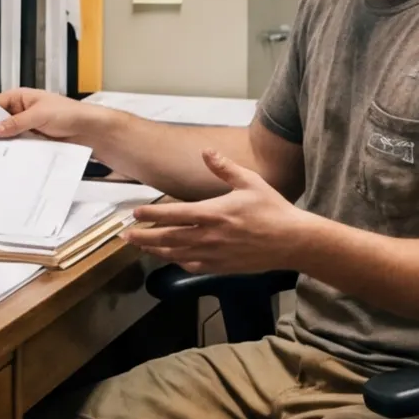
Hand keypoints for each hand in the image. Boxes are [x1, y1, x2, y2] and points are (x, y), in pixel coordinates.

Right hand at [0, 88, 95, 144]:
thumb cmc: (68, 113)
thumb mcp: (39, 115)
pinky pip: (19, 145)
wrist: (88, 129)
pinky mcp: (33, 140)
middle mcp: (21, 111)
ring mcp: (27, 127)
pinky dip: (14, 151)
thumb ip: (17, 122)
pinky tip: (6, 159)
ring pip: (9, 135)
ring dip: (3, 143)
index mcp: (20, 98)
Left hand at [125, 149, 302, 274]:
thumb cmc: (272, 209)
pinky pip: (193, 266)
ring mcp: (215, 254)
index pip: (174, 215)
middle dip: (144, 237)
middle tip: (126, 235)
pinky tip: (170, 257)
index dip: (151, 215)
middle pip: (168, 238)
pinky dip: (177, 261)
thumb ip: (224, 168)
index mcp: (214, 213)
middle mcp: (210, 236)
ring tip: (141, 246)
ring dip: (156, 250)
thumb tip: (206, 152)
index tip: (135, 214)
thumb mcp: (250, 182)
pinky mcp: (222, 267)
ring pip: (177, 254)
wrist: (292, 241)